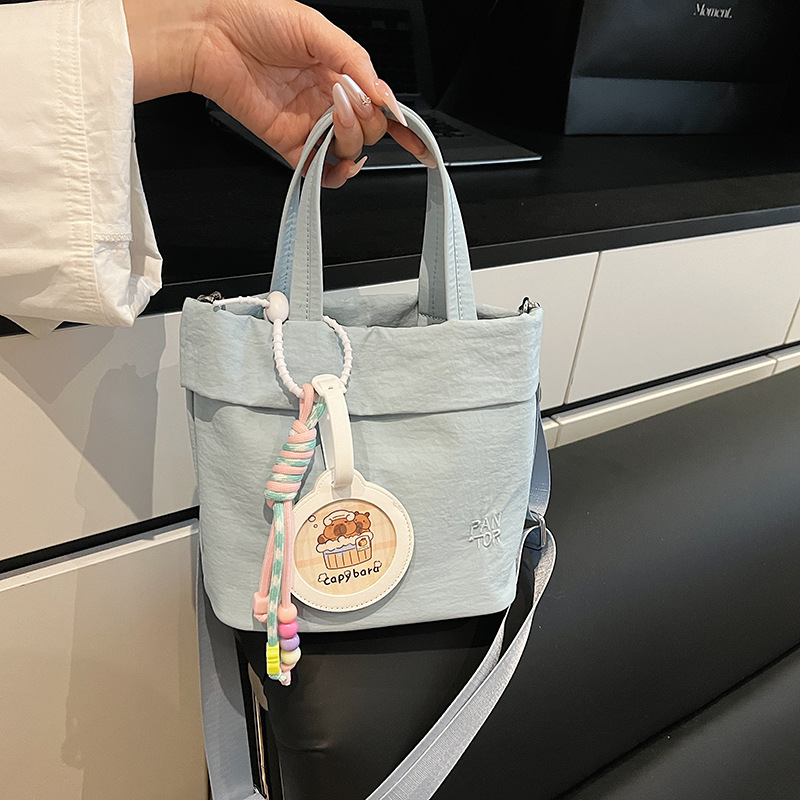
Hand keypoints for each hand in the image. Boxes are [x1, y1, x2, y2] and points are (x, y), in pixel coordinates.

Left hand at [123, 0, 432, 185]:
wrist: (210, 32)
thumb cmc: (256, 17)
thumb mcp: (316, 29)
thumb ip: (355, 63)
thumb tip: (384, 96)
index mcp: (339, 73)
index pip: (378, 106)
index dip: (401, 126)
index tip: (418, 143)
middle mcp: (326, 102)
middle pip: (367, 131)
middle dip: (367, 119)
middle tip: (350, 97)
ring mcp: (307, 124)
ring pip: (346, 151)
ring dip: (351, 139)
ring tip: (335, 111)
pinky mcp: (286, 143)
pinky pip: (316, 170)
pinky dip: (332, 174)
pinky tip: (338, 163)